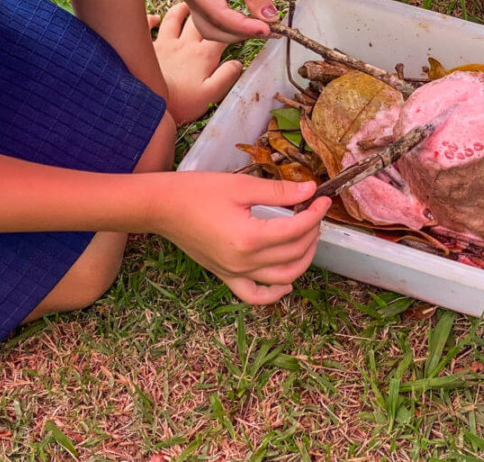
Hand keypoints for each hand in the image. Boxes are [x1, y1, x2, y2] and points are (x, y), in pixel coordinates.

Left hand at [150, 3, 242, 124]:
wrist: (148, 106)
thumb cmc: (181, 103)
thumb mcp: (210, 95)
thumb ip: (226, 76)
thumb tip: (238, 62)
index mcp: (202, 55)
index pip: (222, 35)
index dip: (232, 29)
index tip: (239, 26)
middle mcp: (183, 44)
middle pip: (199, 21)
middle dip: (209, 13)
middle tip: (215, 8)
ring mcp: (162, 44)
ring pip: (173, 18)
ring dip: (182, 9)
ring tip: (188, 6)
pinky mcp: (145, 48)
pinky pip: (146, 26)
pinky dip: (150, 19)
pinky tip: (154, 18)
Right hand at [151, 175, 330, 303]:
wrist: (161, 207)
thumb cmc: (196, 192)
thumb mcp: (241, 187)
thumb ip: (279, 192)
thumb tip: (310, 189)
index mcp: (249, 238)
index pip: (296, 229)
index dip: (315, 213)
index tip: (322, 198)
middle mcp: (244, 262)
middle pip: (294, 253)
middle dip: (312, 231)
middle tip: (314, 211)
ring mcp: (234, 273)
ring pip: (283, 278)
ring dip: (303, 259)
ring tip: (308, 237)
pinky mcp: (225, 275)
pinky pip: (254, 295)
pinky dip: (275, 294)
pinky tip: (288, 282)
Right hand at [178, 0, 276, 43]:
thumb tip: (270, 19)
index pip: (221, 18)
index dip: (246, 28)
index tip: (270, 29)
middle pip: (213, 30)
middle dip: (241, 34)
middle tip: (271, 29)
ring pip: (213, 28)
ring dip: (237, 32)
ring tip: (264, 26)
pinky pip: (216, 17)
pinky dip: (233, 22)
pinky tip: (253, 19)